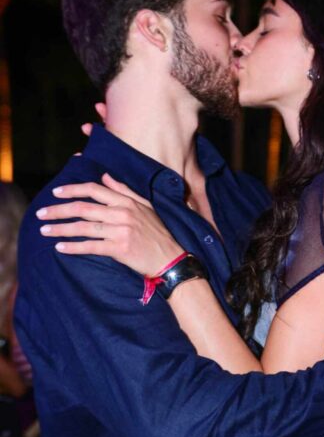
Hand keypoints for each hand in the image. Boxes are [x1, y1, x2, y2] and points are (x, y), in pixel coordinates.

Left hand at [36, 174, 183, 275]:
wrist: (170, 259)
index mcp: (127, 201)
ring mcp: (121, 231)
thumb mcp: (145, 207)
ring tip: (44, 231)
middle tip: (41, 214)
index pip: (94, 190)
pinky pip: (90, 246)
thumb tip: (105, 177)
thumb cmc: (157, 234)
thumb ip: (124, 190)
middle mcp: (123, 213)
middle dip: (58, 210)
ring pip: (83, 227)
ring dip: (60, 229)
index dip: (72, 190)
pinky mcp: (120, 249)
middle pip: (83, 208)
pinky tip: (60, 248)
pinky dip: (73, 247)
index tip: (55, 193)